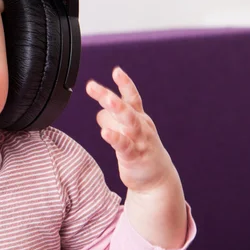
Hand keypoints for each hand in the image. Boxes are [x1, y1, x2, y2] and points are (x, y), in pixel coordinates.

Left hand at [86, 67, 176, 192]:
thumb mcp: (127, 133)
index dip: (125, 83)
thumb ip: (113, 121)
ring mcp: (140, 141)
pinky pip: (125, 146)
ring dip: (118, 110)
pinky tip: (106, 133)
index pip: (131, 97)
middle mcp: (140, 126)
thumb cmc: (141, 152)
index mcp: (138, 118)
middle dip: (109, 95)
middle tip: (92, 86)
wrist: (157, 179)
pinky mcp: (135, 157)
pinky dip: (116, 138)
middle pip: (125, 107)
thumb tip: (100, 113)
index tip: (116, 70)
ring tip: (106, 100)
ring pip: (129, 123)